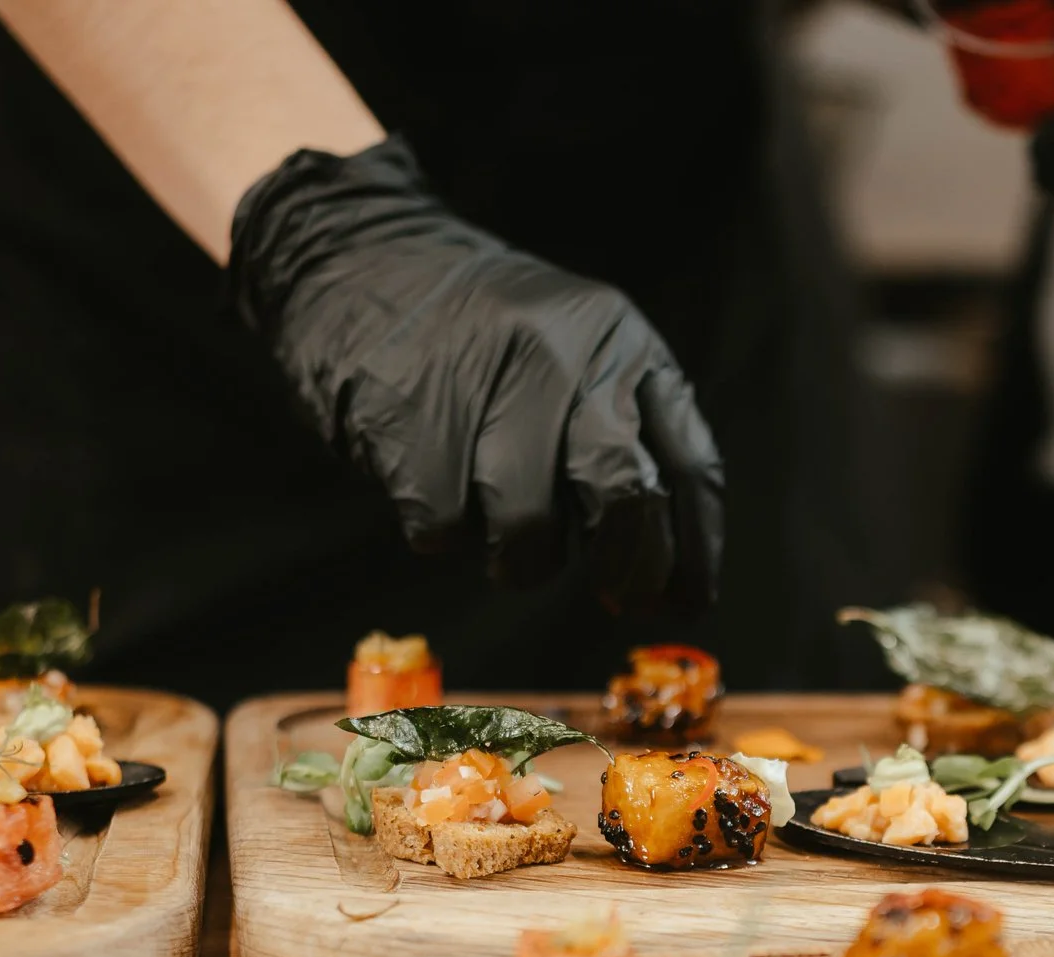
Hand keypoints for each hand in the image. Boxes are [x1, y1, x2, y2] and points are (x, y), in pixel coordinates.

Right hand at [229, 139, 723, 607]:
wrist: (360, 255)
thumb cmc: (482, 337)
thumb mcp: (580, 356)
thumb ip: (624, 441)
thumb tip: (656, 580)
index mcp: (622, 343)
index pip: (687, 464)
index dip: (693, 551)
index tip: (683, 604)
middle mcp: (567, 352)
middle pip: (623, 494)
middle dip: (624, 565)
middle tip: (611, 595)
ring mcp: (488, 377)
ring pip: (529, 527)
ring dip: (519, 560)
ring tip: (500, 533)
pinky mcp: (411, 411)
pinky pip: (444, 525)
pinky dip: (440, 531)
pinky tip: (433, 485)